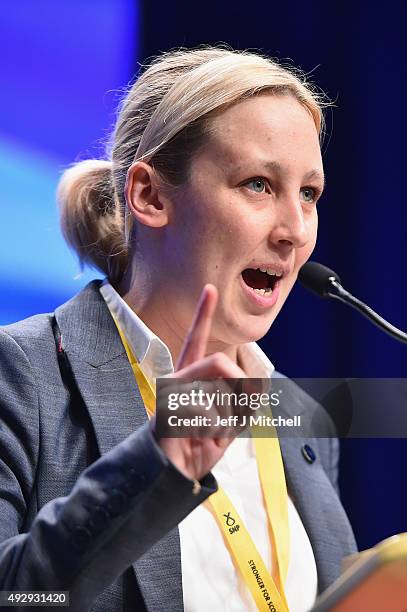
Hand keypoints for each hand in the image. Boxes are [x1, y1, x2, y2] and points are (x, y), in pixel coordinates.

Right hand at [154, 284, 247, 480]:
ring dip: (227, 419)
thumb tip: (259, 383)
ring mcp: (171, 395)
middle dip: (240, 388)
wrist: (170, 478)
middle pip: (220, 362)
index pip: (196, 342)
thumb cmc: (195, 450)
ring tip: (212, 435)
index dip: (203, 316)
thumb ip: (243, 403)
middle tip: (237, 417)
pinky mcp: (166, 411)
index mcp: (190, 380)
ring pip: (219, 390)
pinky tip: (201, 440)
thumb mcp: (229, 424)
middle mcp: (178, 381)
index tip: (210, 290)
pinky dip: (215, 430)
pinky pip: (208, 411)